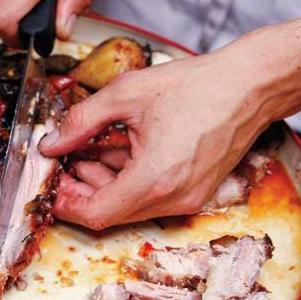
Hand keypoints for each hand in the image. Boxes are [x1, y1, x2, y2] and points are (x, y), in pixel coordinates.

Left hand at [39, 44, 268, 228]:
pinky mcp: (195, 193)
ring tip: (90, 148)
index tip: (50, 184)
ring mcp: (187, 200)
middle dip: (81, 189)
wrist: (249, 86)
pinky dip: (127, 179)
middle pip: (109, 213)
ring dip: (103, 183)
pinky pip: (149, 197)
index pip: (95, 214)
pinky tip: (118, 150)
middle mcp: (173, 199)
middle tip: (64, 160)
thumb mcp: (125, 94)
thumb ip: (80, 122)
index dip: (66, 203)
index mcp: (154, 179)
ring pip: (128, 206)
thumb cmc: (197, 87)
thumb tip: (52, 144)